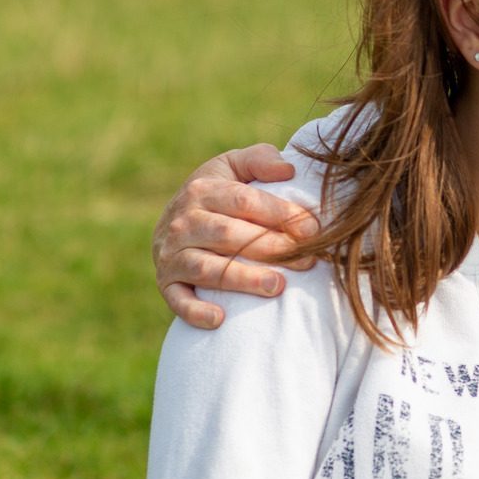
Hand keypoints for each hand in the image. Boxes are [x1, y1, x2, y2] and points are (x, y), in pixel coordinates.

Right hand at [152, 144, 321, 327]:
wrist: (173, 220)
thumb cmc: (218, 193)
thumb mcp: (234, 166)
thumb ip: (260, 159)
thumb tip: (289, 169)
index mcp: (202, 190)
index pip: (244, 202)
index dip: (279, 214)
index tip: (312, 229)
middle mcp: (183, 222)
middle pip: (229, 235)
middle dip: (271, 248)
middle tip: (307, 261)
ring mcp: (171, 254)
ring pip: (208, 269)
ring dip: (243, 279)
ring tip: (277, 286)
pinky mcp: (166, 282)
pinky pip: (177, 300)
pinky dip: (196, 311)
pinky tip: (221, 319)